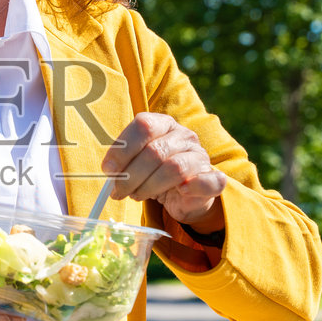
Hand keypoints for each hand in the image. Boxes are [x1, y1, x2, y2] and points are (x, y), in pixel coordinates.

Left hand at [101, 113, 227, 226]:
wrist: (183, 194)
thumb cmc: (154, 173)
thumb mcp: (135, 162)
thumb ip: (122, 162)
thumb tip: (109, 170)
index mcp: (164, 124)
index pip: (144, 125)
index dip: (123, 148)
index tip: (108, 169)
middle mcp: (184, 136)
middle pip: (155, 151)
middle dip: (131, 175)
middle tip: (118, 191)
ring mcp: (200, 156)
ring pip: (174, 168)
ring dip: (149, 186)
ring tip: (136, 196)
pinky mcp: (213, 179)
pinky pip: (208, 181)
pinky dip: (193, 187)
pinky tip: (180, 192)